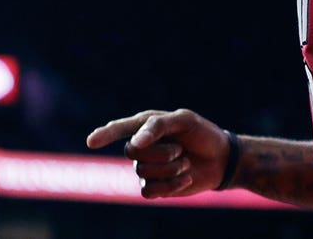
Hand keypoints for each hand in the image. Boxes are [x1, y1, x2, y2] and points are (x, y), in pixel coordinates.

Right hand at [86, 109, 229, 197]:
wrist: (220, 158)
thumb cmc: (202, 133)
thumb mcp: (184, 120)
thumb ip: (157, 126)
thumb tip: (134, 143)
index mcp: (145, 125)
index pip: (119, 128)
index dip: (104, 134)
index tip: (91, 141)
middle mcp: (141, 146)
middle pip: (132, 152)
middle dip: (159, 152)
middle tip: (179, 149)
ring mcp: (147, 168)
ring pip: (142, 172)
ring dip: (169, 169)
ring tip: (185, 162)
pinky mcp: (155, 187)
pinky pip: (149, 191)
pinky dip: (171, 186)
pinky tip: (186, 178)